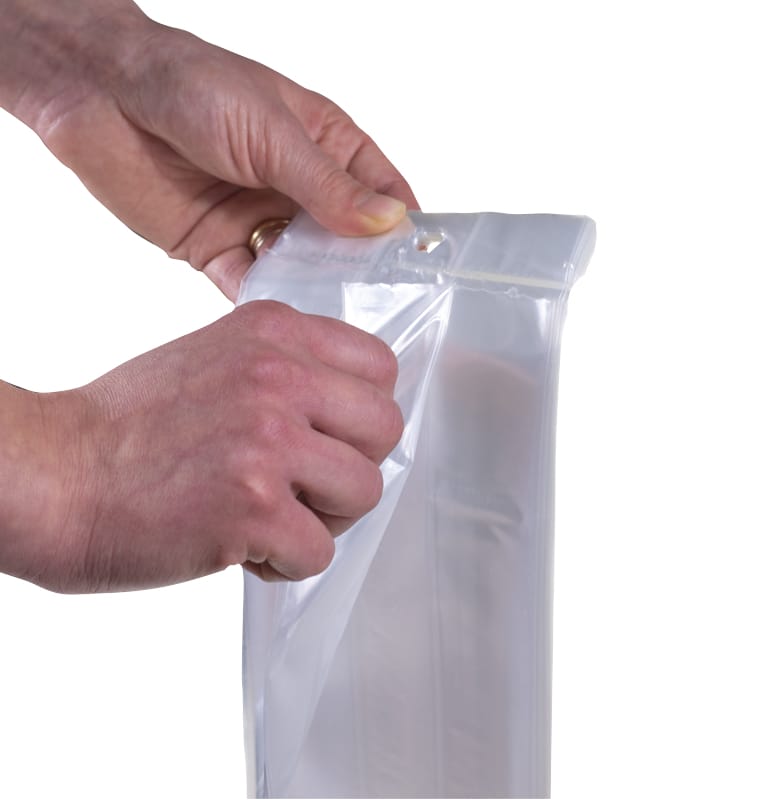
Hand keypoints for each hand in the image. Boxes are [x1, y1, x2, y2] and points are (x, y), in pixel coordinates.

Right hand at [0, 301, 402, 591]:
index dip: (360, 415)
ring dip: (324, 518)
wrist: (50, 472)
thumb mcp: (217, 358)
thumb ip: (287, 370)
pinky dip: (287, 563)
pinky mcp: (253, 508)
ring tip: (273, 518)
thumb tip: (347, 409)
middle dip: (351, 467)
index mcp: (273, 331)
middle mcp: (278, 376)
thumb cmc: (126, 426)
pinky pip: (320, 552)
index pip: (379, 368)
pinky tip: (245, 547)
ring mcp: (268, 441)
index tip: (331, 439)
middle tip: (305, 487)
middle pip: (385, 429)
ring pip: (366, 491)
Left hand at [1, 2, 417, 298]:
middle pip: (348, 243)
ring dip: (320, 293)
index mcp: (326, 147)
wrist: (99, 97)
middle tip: (387, 309)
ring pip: (306, 271)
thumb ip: (327, 184)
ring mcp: (263, 225)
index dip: (405, 230)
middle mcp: (300, 191)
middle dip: (365, 273)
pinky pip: (256, 287)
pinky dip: (271, 305)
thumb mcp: (272, 130)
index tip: (424, 269)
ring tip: (342, 324)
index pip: (383, 194)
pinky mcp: (222, 252)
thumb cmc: (190, 86)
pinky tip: (288, 323)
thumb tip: (388, 222)